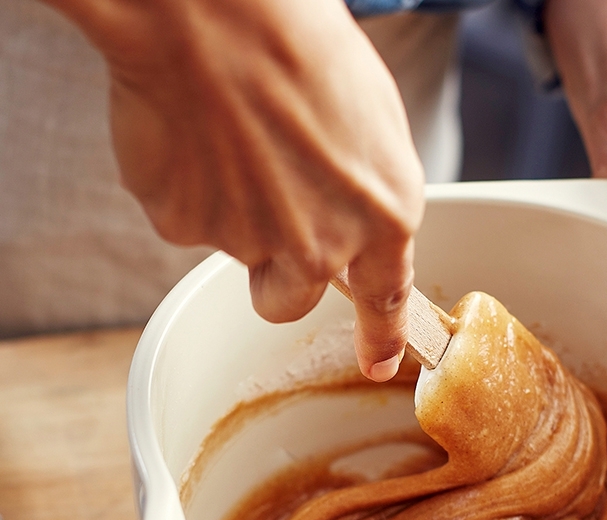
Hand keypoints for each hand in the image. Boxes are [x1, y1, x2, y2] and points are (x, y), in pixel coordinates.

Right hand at [45, 0, 423, 380]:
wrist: (213, 7)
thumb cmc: (299, 41)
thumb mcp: (371, 121)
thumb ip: (366, 192)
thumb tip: (352, 220)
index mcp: (384, 215)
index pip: (387, 300)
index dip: (381, 338)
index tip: (377, 364)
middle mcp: (323, 245)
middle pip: (292, 299)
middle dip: (279, 272)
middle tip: (263, 209)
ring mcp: (252, 243)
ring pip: (239, 254)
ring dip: (234, 217)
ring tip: (230, 141)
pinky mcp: (187, 226)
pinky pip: (186, 218)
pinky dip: (186, 184)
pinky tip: (193, 131)